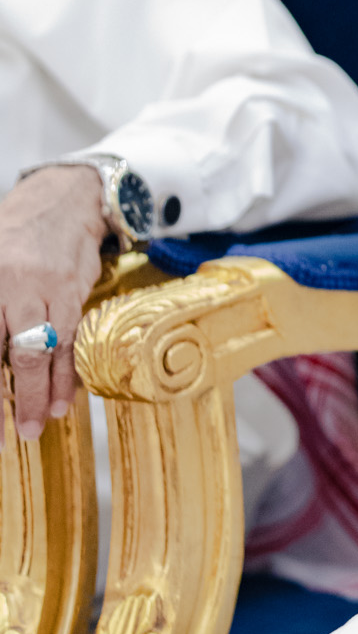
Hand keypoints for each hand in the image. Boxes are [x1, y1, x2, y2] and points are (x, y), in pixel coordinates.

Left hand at [0, 166, 104, 441]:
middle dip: (8, 401)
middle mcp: (9, 283)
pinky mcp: (72, 289)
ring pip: (43, 349)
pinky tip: (65, 396)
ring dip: (43, 392)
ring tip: (40, 423)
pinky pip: (71, 339)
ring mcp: (43, 287)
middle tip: (10, 436)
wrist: (64, 197)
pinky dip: (67, 372)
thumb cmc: (14, 235)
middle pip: (9, 353)